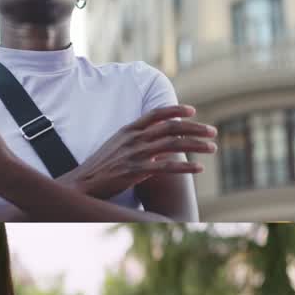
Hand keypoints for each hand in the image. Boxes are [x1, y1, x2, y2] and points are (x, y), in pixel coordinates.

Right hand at [64, 105, 217, 199]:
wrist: (82, 183)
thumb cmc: (100, 167)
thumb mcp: (116, 146)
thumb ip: (135, 140)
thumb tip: (156, 142)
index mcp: (128, 130)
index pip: (156, 114)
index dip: (176, 110)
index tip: (193, 111)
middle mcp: (134, 138)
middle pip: (171, 127)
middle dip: (195, 128)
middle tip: (213, 131)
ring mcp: (135, 154)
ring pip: (173, 145)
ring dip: (196, 145)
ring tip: (212, 148)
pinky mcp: (136, 171)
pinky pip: (166, 167)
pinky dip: (185, 166)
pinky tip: (199, 169)